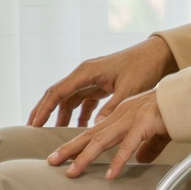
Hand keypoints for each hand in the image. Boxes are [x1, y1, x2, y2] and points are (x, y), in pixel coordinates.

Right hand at [29, 35, 177, 128]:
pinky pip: (83, 101)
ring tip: (55, 134)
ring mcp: (92, 79)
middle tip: (33, 130)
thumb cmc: (143, 67)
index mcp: (87, 71)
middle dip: (44, 112)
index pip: (58, 91)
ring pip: (70, 99)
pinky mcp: (100, 85)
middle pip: (57, 94)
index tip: (34, 125)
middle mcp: (85, 74)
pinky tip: (79, 129)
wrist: (157, 55)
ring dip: (62, 116)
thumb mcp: (129, 89)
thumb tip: (96, 129)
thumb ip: (112, 108)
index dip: (44, 109)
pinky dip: (79, 115)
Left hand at [47, 89, 172, 179]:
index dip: (76, 144)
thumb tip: (140, 161)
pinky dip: (118, 161)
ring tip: (71, 172)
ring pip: (101, 140)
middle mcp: (121, 115)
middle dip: (69, 149)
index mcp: (121, 114)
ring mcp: (131, 119)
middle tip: (51, 162)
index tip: (61, 156)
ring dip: (84, 157)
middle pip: (90, 134)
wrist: (188, 96)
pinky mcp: (144, 124)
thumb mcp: (155, 131)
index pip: (94, 131)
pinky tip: (111, 175)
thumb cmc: (173, 111)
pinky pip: (128, 145)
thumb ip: (147, 146)